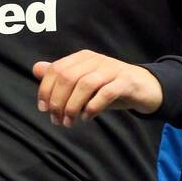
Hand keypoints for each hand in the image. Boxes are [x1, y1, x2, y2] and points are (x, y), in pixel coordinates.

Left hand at [32, 50, 162, 126]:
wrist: (145, 88)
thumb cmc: (109, 87)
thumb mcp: (83, 82)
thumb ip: (61, 76)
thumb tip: (36, 68)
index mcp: (83, 58)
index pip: (56, 69)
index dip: (46, 90)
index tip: (43, 109)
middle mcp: (96, 60)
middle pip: (68, 77)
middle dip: (58, 101)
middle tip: (57, 120)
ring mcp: (112, 69)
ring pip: (85, 84)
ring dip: (73, 107)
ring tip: (70, 122)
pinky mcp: (126, 81)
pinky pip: (106, 92)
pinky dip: (93, 106)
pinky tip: (87, 117)